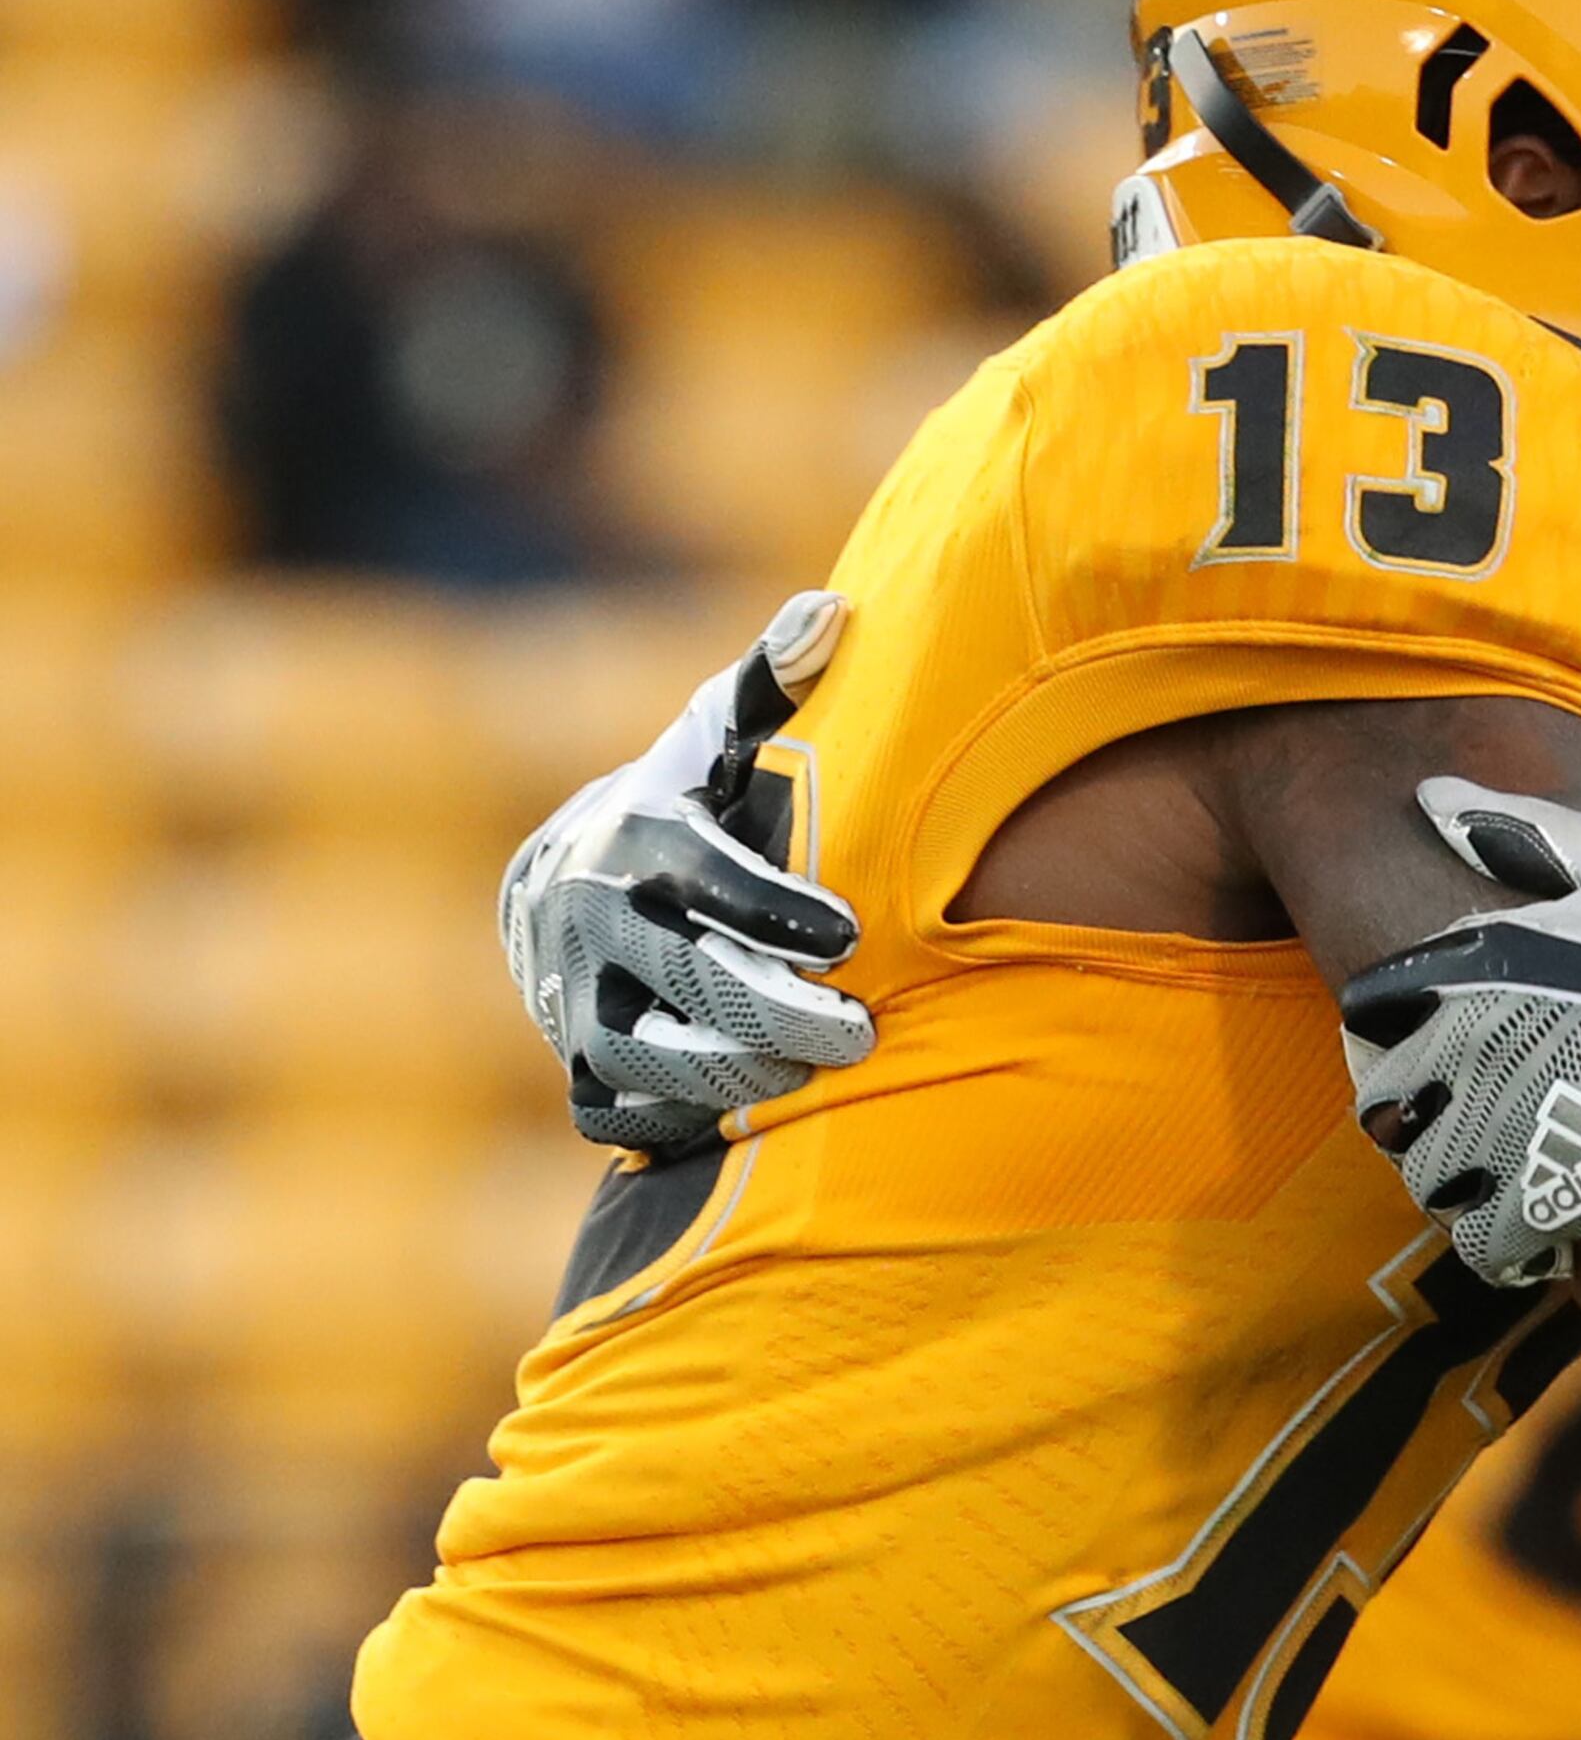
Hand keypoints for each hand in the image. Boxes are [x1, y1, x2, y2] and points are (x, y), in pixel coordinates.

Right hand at [499, 591, 875, 1154]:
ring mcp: (575, 1002)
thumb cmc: (680, 803)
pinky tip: (740, 1121)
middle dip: (776, 1016)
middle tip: (859, 1035)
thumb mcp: (718, 738)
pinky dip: (670, 1128)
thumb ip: (775, 684)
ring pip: (645, 1062)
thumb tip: (832, 611)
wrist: (562, 878)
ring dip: (732, 1080)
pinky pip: (613, 1117)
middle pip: (686, 984)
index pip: (710, 880)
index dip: (777, 912)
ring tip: (808, 1080)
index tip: (846, 936)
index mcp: (644, 841)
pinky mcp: (573, 1066)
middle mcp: (598, 924)